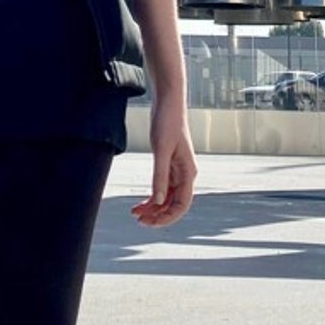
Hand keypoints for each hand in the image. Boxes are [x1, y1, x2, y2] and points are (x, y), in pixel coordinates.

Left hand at [131, 99, 196, 226]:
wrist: (168, 101)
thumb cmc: (167, 121)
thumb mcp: (161, 149)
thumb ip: (160, 176)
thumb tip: (157, 202)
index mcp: (188, 172)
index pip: (182, 205)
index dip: (167, 218)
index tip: (150, 223)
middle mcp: (185, 173)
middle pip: (173, 204)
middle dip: (157, 215)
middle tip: (138, 220)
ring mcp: (177, 169)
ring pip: (166, 197)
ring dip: (153, 207)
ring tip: (135, 213)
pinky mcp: (168, 163)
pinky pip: (162, 187)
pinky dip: (152, 197)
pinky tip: (140, 202)